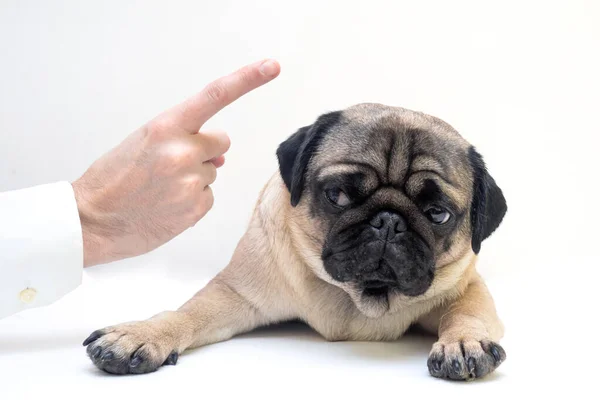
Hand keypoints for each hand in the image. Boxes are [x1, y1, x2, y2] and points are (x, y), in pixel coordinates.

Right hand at [72, 59, 279, 266]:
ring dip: (194, 177)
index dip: (247, 79)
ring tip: (161, 188)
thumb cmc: (113, 179)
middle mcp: (183, 151)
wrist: (93, 221)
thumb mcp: (143, 143)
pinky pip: (208, 196)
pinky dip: (193, 200)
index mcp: (166, 127)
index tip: (271, 67)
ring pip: (213, 171)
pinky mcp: (196, 208)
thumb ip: (183, 138)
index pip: (214, 96)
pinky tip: (167, 204)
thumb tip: (219, 154)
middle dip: (205, 149)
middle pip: (221, 142)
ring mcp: (191, 181)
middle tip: (172, 164)